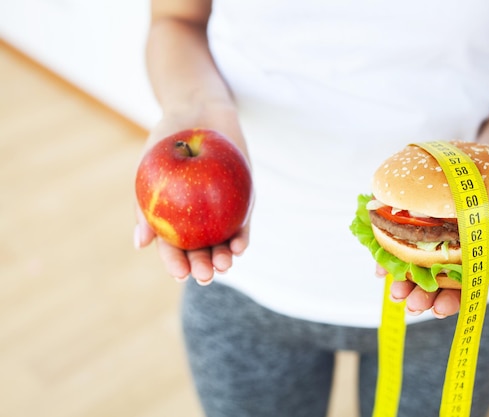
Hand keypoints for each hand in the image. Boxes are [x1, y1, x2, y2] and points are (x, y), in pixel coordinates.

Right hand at [133, 116, 250, 285]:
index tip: (180, 274)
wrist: (199, 110)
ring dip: (224, 258)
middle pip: (200, 251)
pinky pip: (243, 224)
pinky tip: (240, 246)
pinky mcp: (243, 201)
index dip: (176, 264)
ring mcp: (221, 211)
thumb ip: (144, 204)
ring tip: (224, 267)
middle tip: (204, 276)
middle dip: (202, 267)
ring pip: (223, 243)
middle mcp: (197, 219)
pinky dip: (242, 237)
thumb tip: (140, 245)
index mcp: (172, 218)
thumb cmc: (167, 138)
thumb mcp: (150, 167)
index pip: (173, 248)